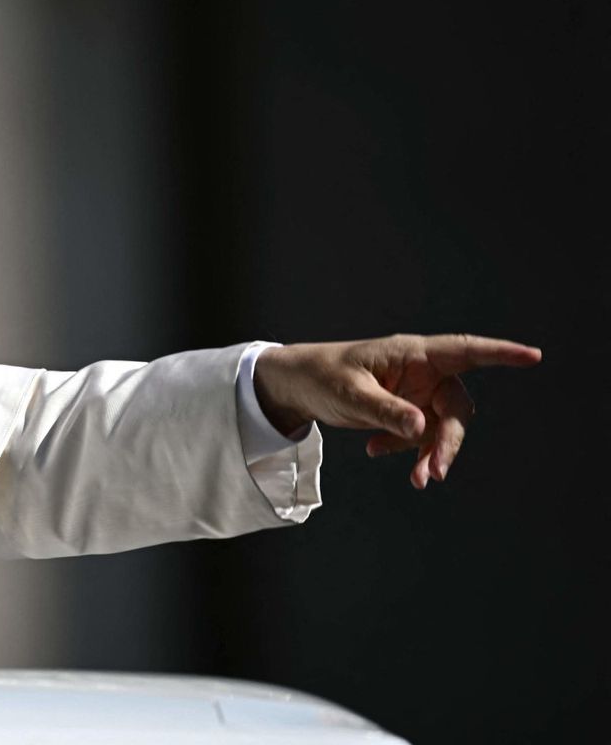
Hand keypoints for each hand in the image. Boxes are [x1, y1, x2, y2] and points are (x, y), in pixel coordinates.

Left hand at [253, 334, 540, 488]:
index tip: (532, 356)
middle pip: (456, 408)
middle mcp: (422, 372)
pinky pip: (419, 436)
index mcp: (413, 354)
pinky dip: (405, 449)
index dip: (500, 353)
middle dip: (449, 441)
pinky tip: (374, 452)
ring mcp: (416, 393)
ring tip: (418, 481)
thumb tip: (422, 428)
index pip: (464, 351)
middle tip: (436, 473)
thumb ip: (385, 410)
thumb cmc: (322, 376)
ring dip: (431, 454)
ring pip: (441, 428)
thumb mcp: (349, 394)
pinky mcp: (406, 412)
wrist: (297, 386)